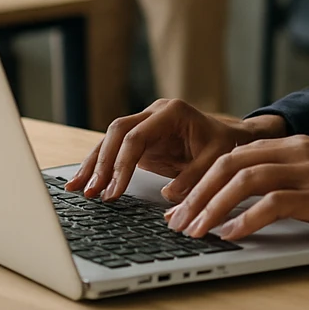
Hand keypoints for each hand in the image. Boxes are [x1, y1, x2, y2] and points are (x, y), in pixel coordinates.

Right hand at [64, 98, 287, 202]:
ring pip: (109, 139)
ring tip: (76, 188)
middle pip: (116, 132)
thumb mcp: (218, 161)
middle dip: (101, 163)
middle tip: (91, 191)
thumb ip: (195, 178)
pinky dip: (100, 165)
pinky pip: (114, 149)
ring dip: (93, 164)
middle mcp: (154, 113)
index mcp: (172, 112)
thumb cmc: (226, 145)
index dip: (122, 164)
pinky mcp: (140, 139)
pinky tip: (85, 181)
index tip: (114, 190)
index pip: (136, 135)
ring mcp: (145, 124)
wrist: (232, 137)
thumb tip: (169, 197)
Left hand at [160, 135, 308, 241]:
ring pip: (245, 181)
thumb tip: (241, 197)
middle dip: (197, 194)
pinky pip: (275, 204)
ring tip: (196, 231)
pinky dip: (247, 219)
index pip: (232, 154)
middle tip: (177, 222)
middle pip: (230, 164)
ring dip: (213, 207)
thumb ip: (283, 176)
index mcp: (291, 144)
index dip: (200, 179)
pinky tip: (233, 235)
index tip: (181, 205)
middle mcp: (295, 152)